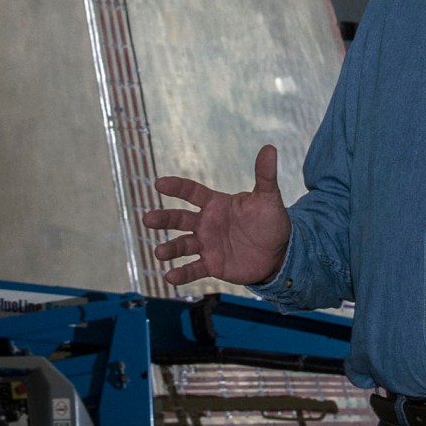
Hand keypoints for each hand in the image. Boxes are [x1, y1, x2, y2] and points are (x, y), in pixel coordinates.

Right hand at [142, 145, 291, 286]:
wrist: (278, 254)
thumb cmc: (270, 222)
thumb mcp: (268, 199)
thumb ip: (265, 176)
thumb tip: (270, 148)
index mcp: (216, 204)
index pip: (192, 192)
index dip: (176, 187)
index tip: (159, 184)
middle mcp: (206, 223)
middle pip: (180, 219)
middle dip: (164, 219)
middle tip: (148, 219)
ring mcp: (207, 244)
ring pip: (183, 245)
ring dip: (170, 248)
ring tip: (159, 252)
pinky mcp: (212, 265)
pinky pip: (193, 269)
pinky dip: (182, 274)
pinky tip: (170, 277)